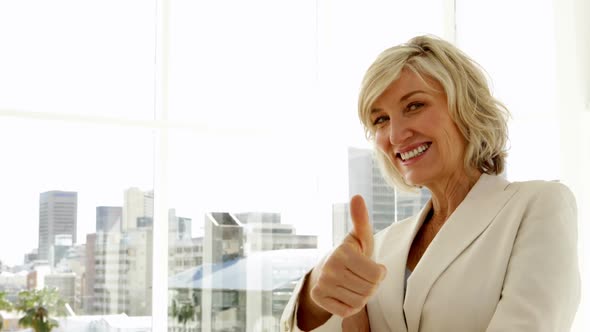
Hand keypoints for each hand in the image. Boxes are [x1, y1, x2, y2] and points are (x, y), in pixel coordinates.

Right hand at [298, 195, 385, 329]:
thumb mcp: (360, 237)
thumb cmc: (351, 253)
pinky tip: (346, 294)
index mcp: (342, 252)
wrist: (326, 269)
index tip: (372, 267)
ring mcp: (322, 284)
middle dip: (371, 286)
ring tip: (355, 284)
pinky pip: (347, 311)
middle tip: (362, 277)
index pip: (377, 274)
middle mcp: (329, 268)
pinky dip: (351, 306)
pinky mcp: (319, 298)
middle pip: (369, 289)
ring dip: (362, 296)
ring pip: (359, 302)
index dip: (379, 273)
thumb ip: (361, 219)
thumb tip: (357, 197)